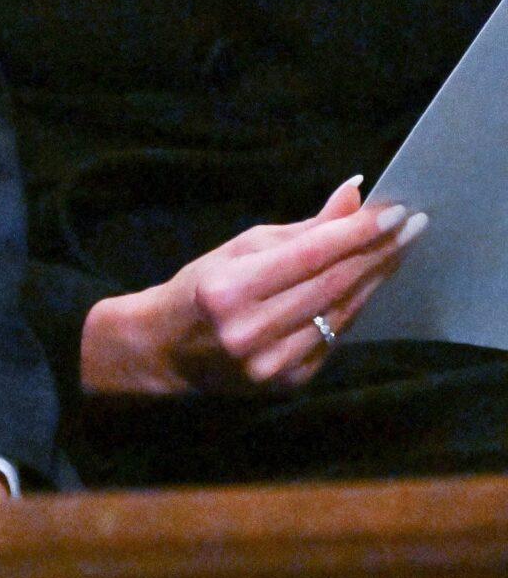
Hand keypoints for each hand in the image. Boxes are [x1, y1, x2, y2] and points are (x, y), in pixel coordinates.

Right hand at [78, 178, 425, 396]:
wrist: (166, 348)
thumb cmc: (201, 287)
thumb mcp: (239, 248)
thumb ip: (302, 229)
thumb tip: (355, 195)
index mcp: (229, 289)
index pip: (309, 255)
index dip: (356, 232)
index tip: (394, 211)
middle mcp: (250, 330)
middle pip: (333, 285)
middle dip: (377, 252)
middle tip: (411, 226)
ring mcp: (271, 362)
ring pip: (341, 313)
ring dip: (374, 280)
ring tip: (397, 251)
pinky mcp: (289, 382)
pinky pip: (334, 338)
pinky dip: (353, 308)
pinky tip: (366, 286)